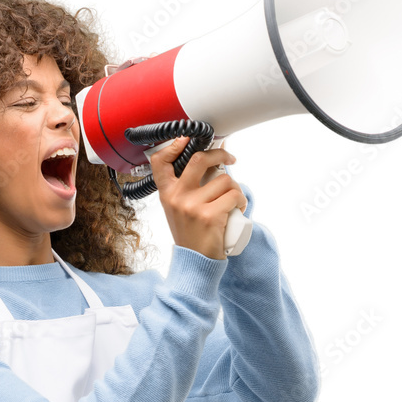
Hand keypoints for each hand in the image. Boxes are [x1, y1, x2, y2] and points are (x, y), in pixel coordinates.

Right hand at [149, 135, 247, 259]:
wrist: (196, 262)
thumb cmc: (191, 234)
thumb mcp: (177, 209)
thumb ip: (185, 188)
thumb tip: (210, 161)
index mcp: (167, 193)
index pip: (160, 162)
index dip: (173, 145)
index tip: (187, 140)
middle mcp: (176, 197)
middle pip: (199, 159)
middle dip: (220, 154)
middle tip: (230, 159)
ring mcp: (192, 206)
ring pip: (224, 180)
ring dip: (235, 188)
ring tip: (233, 201)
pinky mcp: (210, 216)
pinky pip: (234, 196)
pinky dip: (241, 201)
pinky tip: (237, 210)